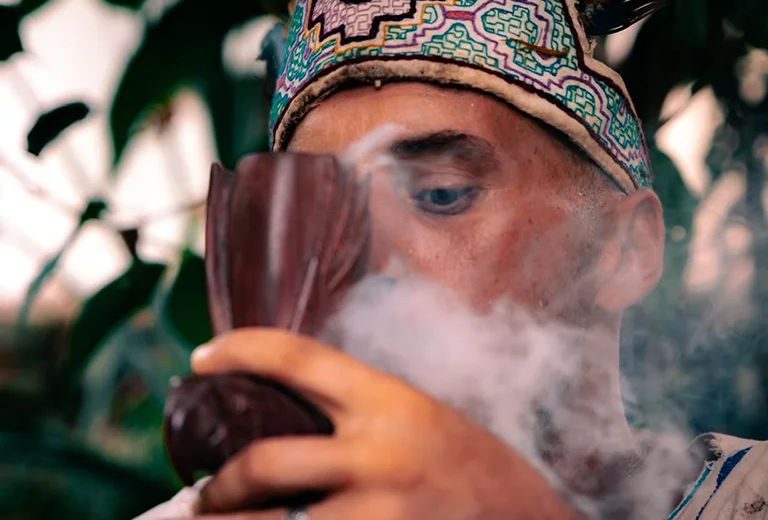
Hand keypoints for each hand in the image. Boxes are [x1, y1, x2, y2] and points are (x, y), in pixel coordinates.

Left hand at [189, 328, 580, 519]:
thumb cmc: (479, 471)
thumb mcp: (424, 420)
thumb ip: (363, 414)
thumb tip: (291, 415)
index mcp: (390, 402)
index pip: (298, 357)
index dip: (241, 348)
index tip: (203, 358)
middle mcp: (380, 452)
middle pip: (263, 461)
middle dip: (217, 487)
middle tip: (204, 496)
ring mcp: (380, 510)